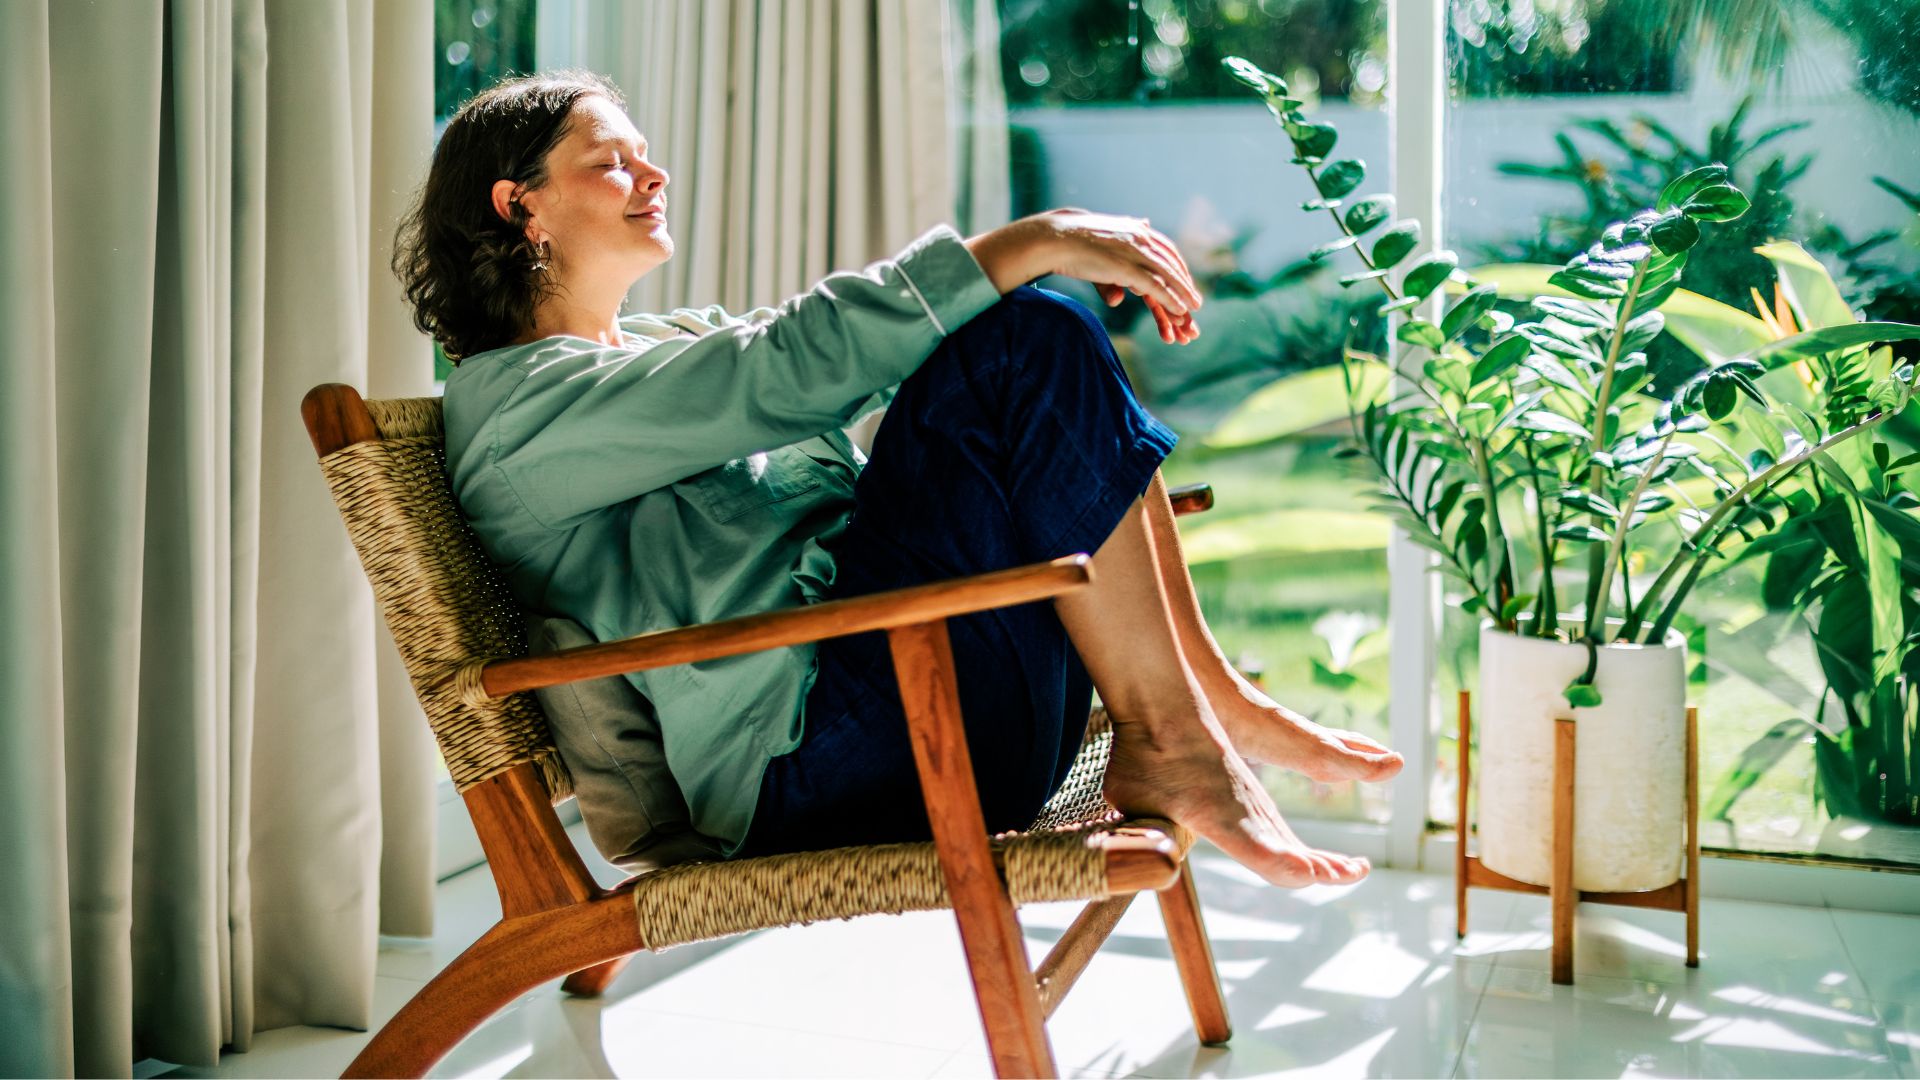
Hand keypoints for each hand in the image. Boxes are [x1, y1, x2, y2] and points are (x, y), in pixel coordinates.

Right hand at [965, 209, 1202, 344]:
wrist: (1054, 235)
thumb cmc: (1072, 243)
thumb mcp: (1099, 254)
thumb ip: (1113, 272)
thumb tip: (1119, 293)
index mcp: (1135, 232)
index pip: (1165, 251)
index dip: (1177, 269)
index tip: (1186, 284)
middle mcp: (1140, 238)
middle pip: (1170, 264)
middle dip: (1184, 284)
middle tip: (1195, 303)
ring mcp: (1133, 252)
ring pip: (1168, 275)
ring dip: (1184, 293)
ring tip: (1194, 309)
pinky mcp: (1125, 267)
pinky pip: (1154, 285)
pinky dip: (1170, 298)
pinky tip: (1182, 310)